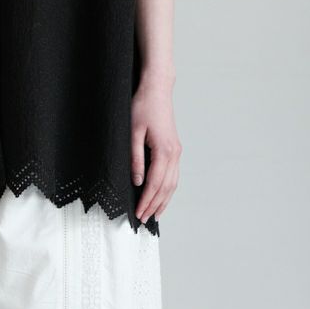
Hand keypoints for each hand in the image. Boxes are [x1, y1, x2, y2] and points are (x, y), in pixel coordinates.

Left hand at [131, 74, 181, 223]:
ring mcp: (176, 152)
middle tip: (144, 220)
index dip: (146, 201)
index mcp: (164, 150)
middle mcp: (174, 153)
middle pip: (165, 188)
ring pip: (172, 184)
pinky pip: (173, 176)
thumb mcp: (132, 132)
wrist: (157, 88)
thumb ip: (135, 158)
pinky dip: (168, 190)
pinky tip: (162, 198)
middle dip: (154, 205)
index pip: (154, 184)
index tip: (138, 214)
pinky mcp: (175, 149)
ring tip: (154, 215)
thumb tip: (137, 181)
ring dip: (163, 201)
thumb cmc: (143, 106)